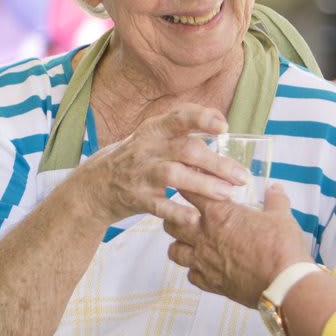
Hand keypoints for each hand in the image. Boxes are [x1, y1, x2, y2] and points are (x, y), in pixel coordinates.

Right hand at [72, 104, 243, 226]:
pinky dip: (177, 212)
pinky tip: (195, 218)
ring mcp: (140, 173)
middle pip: (185, 150)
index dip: (202, 119)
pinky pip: (159, 206)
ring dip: (203, 185)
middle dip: (216, 163)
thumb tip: (219, 122)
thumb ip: (180, 131)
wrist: (94, 186)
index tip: (224, 126)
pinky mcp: (136, 198)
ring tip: (228, 196)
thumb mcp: (151, 137)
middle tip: (242, 176)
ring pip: (174, 175)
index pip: (179, 117)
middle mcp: (147, 148)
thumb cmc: (133, 159)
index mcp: (154, 130)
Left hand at [162, 182, 309, 308]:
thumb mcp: (281, 216)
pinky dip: (194, 270)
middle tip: (185, 216)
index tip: (189, 184)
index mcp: (218, 214)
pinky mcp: (209, 283)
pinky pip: (190, 275)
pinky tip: (204, 267)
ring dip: (180, 244)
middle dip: (175, 217)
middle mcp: (204, 236)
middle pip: (171, 223)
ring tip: (190, 243)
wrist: (283, 284)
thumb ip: (275, 199)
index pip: (189, 193)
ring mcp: (203, 261)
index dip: (188, 187)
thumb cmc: (281, 247)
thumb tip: (275, 189)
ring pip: (174, 251)